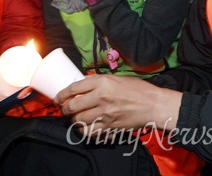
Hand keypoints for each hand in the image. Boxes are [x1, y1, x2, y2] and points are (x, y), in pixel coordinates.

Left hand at [55, 74, 181, 135]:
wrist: (153, 105)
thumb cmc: (139, 89)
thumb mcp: (118, 78)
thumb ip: (100, 81)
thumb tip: (84, 83)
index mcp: (102, 82)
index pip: (74, 88)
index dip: (62, 94)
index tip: (58, 98)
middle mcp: (101, 97)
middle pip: (72, 106)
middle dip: (65, 109)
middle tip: (65, 109)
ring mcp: (104, 114)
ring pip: (78, 121)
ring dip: (74, 121)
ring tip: (76, 119)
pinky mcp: (109, 127)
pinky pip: (90, 132)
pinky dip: (84, 131)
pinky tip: (86, 127)